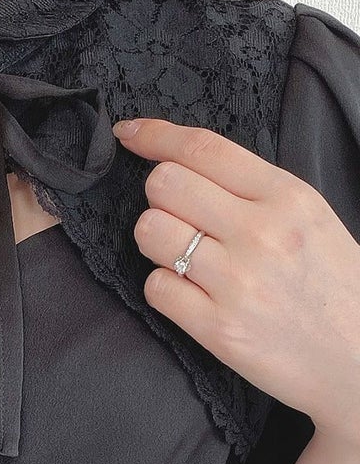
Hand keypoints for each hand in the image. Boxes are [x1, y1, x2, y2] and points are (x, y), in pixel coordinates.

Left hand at [112, 117, 359, 443]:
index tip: (129, 134)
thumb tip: (182, 163)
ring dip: (156, 241)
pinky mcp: (218, 328)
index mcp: (288, 198)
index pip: (202, 148)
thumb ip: (253, 189)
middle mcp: (262, 233)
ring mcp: (238, 282)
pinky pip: (155, 286)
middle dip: (160, 197)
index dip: (154, 135)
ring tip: (186, 257)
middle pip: (164, 184)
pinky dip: (165, 288)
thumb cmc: (333, 288)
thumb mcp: (311, 219)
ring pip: (150, 230)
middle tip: (181, 219)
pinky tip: (192, 295)